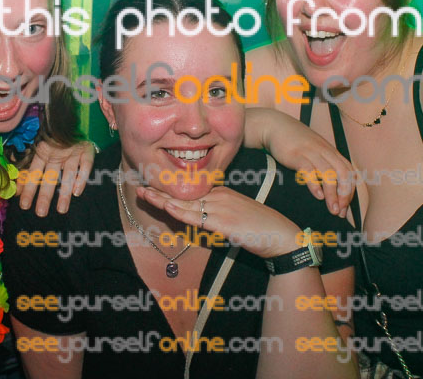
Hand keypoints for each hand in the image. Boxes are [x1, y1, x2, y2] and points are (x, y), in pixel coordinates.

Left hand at [17, 141, 95, 215]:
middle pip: (50, 176)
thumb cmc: (58, 134)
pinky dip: (82, 177)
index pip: (34, 171)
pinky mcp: (87, 149)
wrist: (78, 117)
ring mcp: (73, 151)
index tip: (23, 205)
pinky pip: (85, 164)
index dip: (28, 187)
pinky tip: (77, 192)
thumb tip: (15, 189)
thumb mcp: (42, 148)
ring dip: (64, 192)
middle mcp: (57, 153)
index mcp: (43, 151)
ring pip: (68, 174)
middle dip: (45, 195)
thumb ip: (29, 167)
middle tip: (40, 213)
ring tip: (61, 210)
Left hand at [136, 185, 300, 258]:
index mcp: (223, 193)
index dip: (170, 189)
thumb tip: (204, 220)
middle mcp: (220, 196)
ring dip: (163, 199)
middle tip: (140, 186)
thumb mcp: (237, 216)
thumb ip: (218, 215)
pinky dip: (180, 212)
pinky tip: (167, 207)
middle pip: (185, 194)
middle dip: (161, 191)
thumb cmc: (261, 229)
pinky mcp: (225, 222)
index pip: (191, 191)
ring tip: (144, 194)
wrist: (282, 236)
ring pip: (187, 203)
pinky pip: (198, 217)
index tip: (152, 187)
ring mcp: (222, 208)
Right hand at [260, 111, 355, 216]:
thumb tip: (330, 186)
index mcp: (331, 151)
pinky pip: (309, 170)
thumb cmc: (295, 141)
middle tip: (340, 211)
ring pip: (328, 173)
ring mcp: (311, 152)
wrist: (275, 126)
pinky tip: (317, 195)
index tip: (345, 207)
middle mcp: (324, 151)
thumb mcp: (314, 149)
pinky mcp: (297, 155)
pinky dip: (315, 183)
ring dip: (332, 194)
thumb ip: (323, 162)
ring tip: (332, 209)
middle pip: (342, 173)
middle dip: (344, 194)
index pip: (348, 171)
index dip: (350, 190)